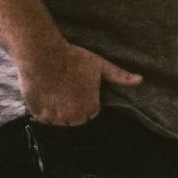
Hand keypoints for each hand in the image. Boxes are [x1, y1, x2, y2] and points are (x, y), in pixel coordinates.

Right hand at [18, 42, 141, 125]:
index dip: (88, 99)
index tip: (82, 87)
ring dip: (60, 112)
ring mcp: (54, 118)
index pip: (92, 112)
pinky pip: (44, 118)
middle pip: (76, 119)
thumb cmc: (74, 59)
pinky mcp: (37, 114)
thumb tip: (140, 80)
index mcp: (90, 109)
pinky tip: (47, 95)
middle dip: (74, 108)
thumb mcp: (101, 66)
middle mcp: (73, 118)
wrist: (43, 55)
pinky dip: (45, 111)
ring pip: (60, 121)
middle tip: (69, 89)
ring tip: (58, 92)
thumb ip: (119, 76)